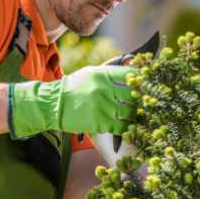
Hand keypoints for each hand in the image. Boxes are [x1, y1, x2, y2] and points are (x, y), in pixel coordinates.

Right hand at [8, 65, 134, 137]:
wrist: (54, 104)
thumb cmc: (75, 87)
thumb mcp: (92, 73)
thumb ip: (112, 73)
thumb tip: (133, 71)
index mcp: (102, 74)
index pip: (131, 75)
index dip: (141, 81)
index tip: (145, 85)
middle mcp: (103, 89)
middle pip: (134, 95)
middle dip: (140, 100)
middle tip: (142, 103)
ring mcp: (102, 107)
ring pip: (130, 113)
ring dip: (134, 115)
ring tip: (133, 115)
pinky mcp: (99, 123)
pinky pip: (121, 126)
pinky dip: (125, 127)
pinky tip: (124, 125)